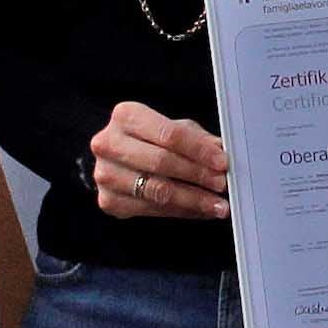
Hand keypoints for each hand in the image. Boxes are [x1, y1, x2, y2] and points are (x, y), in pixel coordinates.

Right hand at [91, 101, 230, 221]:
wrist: (116, 159)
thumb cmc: (146, 140)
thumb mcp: (171, 129)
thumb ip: (195, 138)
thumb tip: (220, 152)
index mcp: (126, 116)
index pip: (169, 134)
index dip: (199, 150)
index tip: (222, 162)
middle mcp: (109, 143)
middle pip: (162, 162)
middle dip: (197, 174)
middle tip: (221, 184)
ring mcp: (105, 174)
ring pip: (157, 190)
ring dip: (193, 199)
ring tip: (216, 204)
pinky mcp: (108, 201)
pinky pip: (151, 209)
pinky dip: (181, 211)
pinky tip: (199, 211)